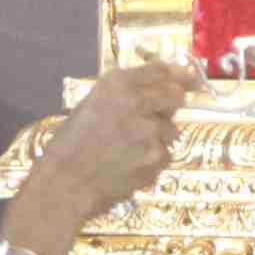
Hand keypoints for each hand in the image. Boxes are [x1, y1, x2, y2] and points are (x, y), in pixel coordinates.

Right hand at [7, 61, 188, 254]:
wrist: (65, 184)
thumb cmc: (69, 146)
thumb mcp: (90, 106)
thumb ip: (123, 95)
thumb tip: (156, 91)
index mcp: (117, 84)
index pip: (160, 70)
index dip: (178, 73)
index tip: (189, 78)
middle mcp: (137, 102)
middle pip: (175, 94)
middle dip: (174, 102)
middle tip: (163, 113)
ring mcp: (150, 131)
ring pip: (171, 129)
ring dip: (158, 137)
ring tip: (128, 149)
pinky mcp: (156, 158)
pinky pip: (164, 155)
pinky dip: (152, 161)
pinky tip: (129, 165)